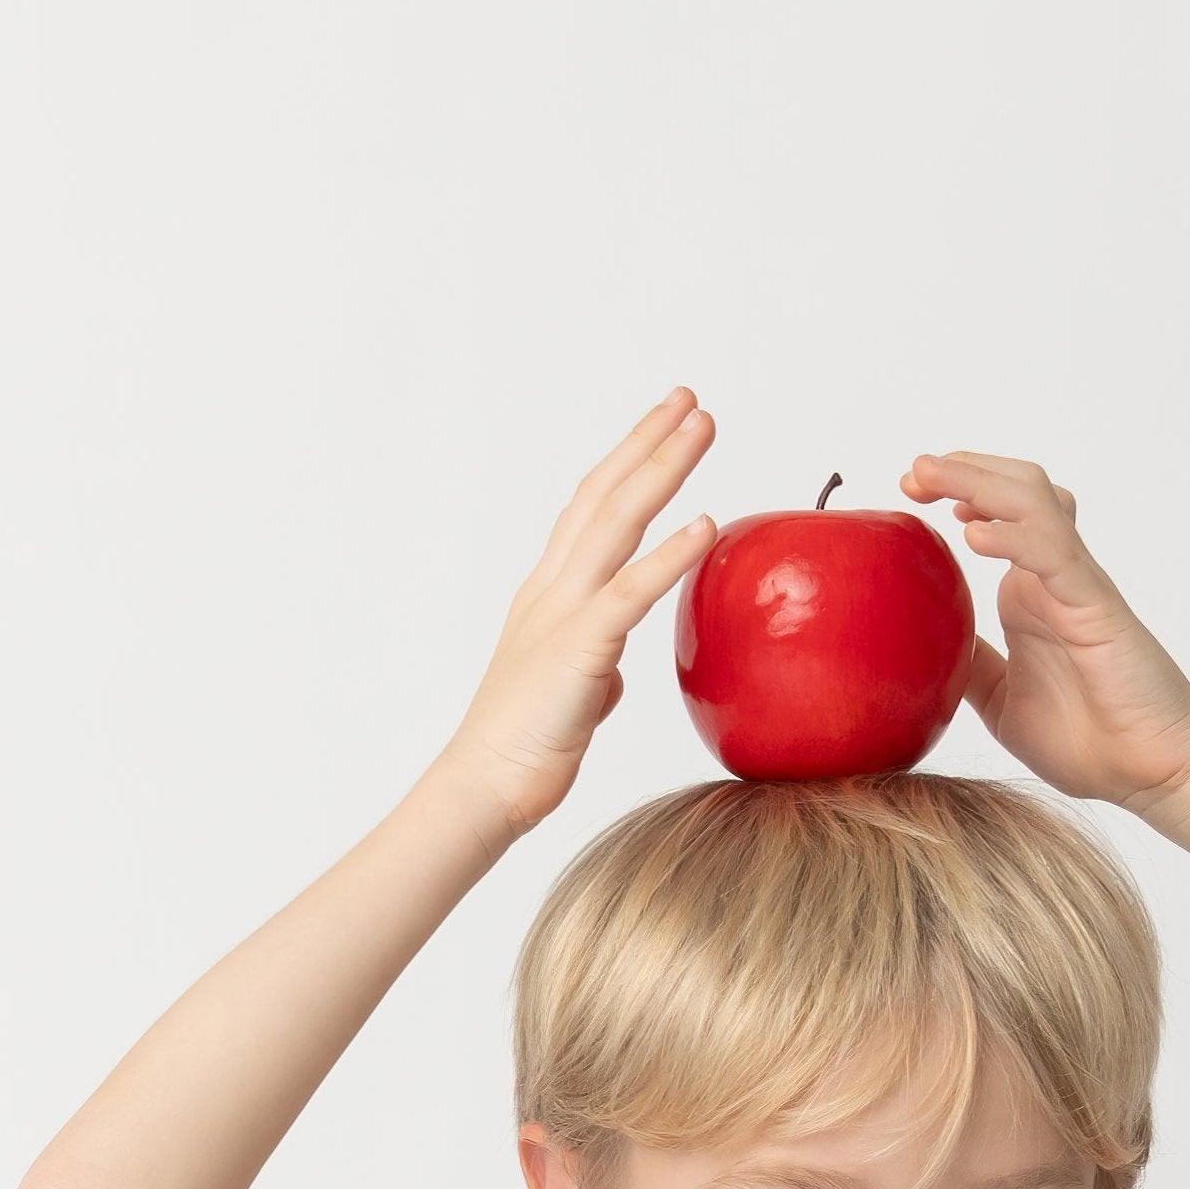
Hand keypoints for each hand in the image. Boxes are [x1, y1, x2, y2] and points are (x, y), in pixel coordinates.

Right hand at [444, 393, 721, 835]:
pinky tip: (705, 524)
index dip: (626, 462)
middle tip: (689, 400)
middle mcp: (551, 591)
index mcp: (547, 596)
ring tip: (701, 427)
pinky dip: (669, 554)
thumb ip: (594, 668)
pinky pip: (630, 593)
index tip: (663, 426)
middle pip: (603, 497)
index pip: (589, 511)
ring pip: (616, 523)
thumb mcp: (570, 695)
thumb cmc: (522, 749)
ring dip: (662, 469)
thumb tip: (613, 672)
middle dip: (648, 443)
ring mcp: (562, 615)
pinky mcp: (579, 649)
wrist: (483, 788)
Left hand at [898, 453, 1189, 813]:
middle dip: (962, 470)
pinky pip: (1054, 556)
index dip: (956, 491)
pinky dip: (1015, 537)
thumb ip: (968, 667)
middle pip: (1015, 491)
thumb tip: (919, 649)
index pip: (997, 515)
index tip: (907, 492)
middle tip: (912, 470)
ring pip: (1034, 504)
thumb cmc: (1085, 737)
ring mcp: (1077, 586)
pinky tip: (975, 534)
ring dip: (980, 482)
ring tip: (930, 475)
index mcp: (1029, 594)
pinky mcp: (1096, 607)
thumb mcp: (998, 701)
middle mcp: (1054, 577)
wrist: (1145, 770)